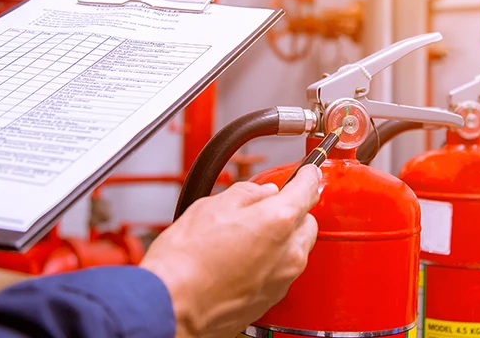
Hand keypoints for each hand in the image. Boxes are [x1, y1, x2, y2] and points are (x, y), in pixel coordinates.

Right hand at [141, 164, 320, 337]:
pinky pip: (283, 271)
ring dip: (283, 238)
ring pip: (297, 249)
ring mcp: (282, 279)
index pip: (308, 189)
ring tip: (247, 236)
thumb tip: (262, 193)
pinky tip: (244, 259)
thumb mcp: (212, 207)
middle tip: (266, 206)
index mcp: (278, 221)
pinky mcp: (272, 299)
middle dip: (293, 211)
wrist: (171, 307)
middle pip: (307, 221)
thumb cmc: (185, 262)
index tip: (308, 171)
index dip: (308, 175)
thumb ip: (247, 194)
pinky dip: (272, 261)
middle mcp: (289, 253)